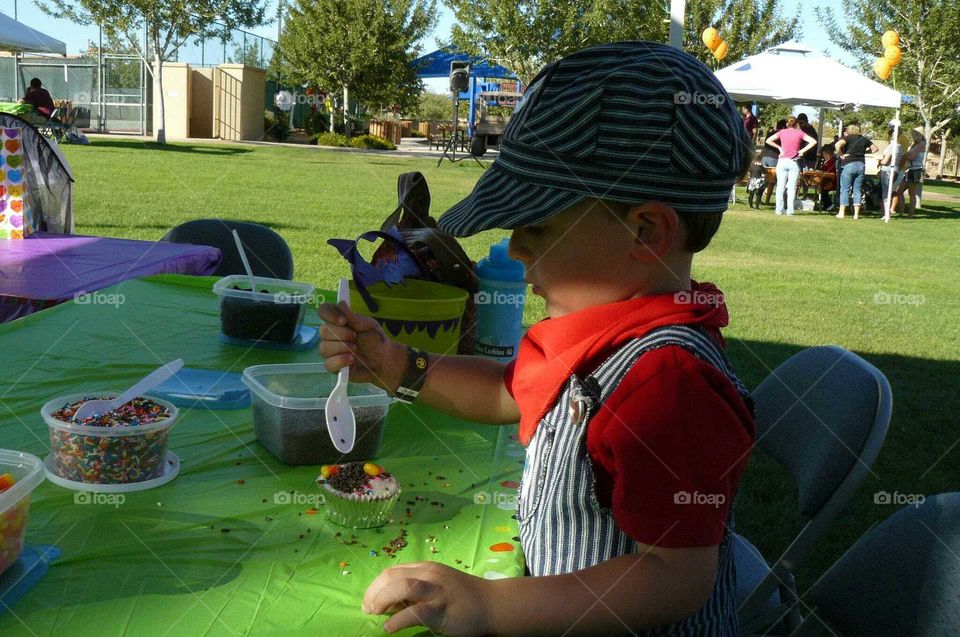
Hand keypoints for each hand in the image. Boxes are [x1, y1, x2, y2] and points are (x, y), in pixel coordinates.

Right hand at [318, 301, 403, 389]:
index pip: (324, 311)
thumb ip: (353, 317)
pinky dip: (340, 361)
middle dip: (341, 334)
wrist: (383, 360)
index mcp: (338, 320)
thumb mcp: (368, 326)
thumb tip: (340, 303)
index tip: (343, 321)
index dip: (330, 315)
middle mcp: (331, 334)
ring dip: (342, 348)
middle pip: (323, 330)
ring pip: (324, 348)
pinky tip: (351, 359)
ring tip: (355, 349)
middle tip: (355, 337)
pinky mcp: (333, 365)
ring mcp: (330, 350)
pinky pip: (328, 363)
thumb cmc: (375, 340)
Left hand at [363, 562, 492, 635]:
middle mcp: (430, 575)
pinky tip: (390, 627)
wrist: (493, 604)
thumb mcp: (437, 586)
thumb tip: (388, 603)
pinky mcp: (443, 609)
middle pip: (392, 576)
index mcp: (426, 568)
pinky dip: (398, 619)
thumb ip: (416, 590)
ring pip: (402, 586)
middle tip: (368, 609)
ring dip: (382, 599)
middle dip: (374, 592)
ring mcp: (437, 591)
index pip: (392, 571)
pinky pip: (416, 612)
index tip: (369, 601)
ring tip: (374, 612)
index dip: (376, 586)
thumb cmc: (464, 597)